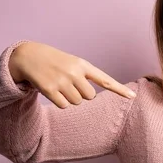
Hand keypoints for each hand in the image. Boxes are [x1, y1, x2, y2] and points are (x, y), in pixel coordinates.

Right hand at [9, 41, 135, 108]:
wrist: (29, 56)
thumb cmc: (56, 62)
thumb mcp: (73, 63)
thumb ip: (86, 76)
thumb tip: (91, 97)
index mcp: (83, 64)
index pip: (105, 80)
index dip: (120, 89)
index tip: (133, 97)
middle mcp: (74, 72)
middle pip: (89, 97)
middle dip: (81, 94)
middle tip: (70, 84)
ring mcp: (62, 81)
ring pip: (76, 102)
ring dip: (69, 98)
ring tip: (59, 84)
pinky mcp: (50, 89)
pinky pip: (64, 106)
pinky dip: (59, 102)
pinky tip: (52, 90)